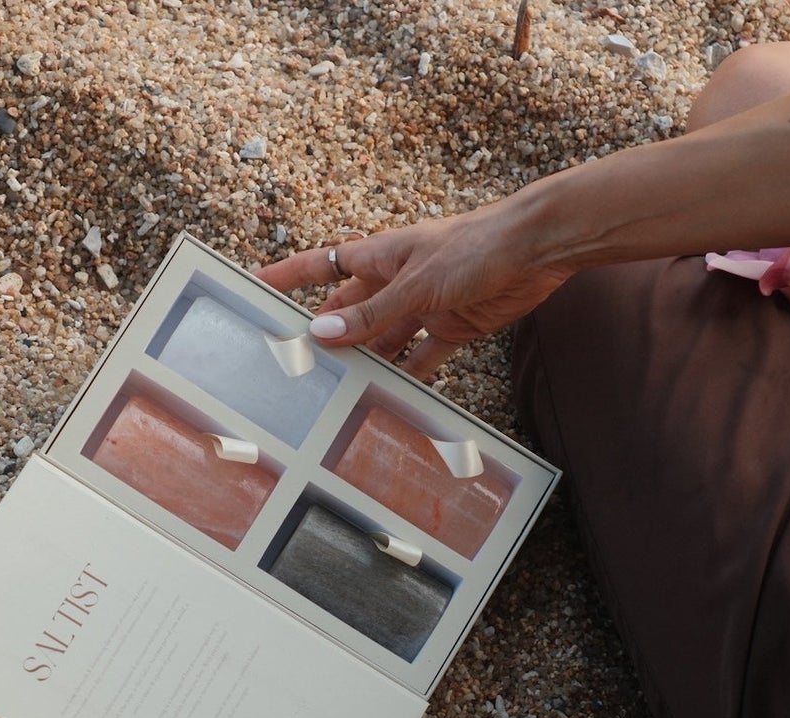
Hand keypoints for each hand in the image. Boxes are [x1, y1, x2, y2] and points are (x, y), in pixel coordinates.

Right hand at [255, 203, 572, 378]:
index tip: (255, 287)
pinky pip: (422, 356)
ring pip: (382, 340)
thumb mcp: (416, 284)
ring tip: (336, 393)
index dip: (287, 277)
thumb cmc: (475, 247)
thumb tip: (322, 336)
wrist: (535, 249)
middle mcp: (395, 282)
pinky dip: (410, 376)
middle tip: (294, 366)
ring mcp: (422, 306)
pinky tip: (392, 399)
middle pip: (348, 313)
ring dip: (365, 363)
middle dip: (324, 336)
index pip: (320, 267)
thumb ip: (372, 314)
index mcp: (378, 258)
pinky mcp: (452, 326)